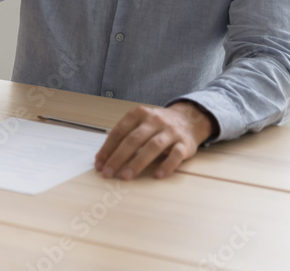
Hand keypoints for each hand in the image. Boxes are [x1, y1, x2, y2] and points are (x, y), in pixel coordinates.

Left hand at [94, 102, 213, 180]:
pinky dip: (166, 166)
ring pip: (153, 146)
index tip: (99, 164)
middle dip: (118, 157)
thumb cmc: (158, 125)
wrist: (189, 118)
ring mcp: (171, 131)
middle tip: (108, 173)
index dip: (108, 148)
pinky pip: (176, 155)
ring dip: (137, 162)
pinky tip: (157, 176)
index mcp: (139, 114)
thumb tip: (104, 158)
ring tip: (126, 176)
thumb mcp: (140, 123)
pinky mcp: (185, 143)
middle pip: (133, 139)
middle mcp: (155, 120)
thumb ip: (125, 136)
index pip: (119, 131)